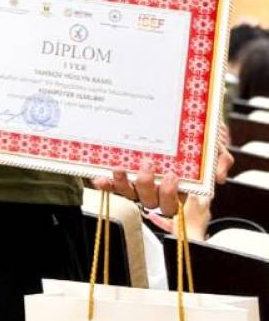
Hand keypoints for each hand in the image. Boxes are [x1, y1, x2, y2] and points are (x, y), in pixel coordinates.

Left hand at [93, 124, 232, 217]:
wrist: (182, 119)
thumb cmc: (200, 137)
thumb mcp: (214, 145)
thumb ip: (221, 160)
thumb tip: (220, 177)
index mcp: (180, 187)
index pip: (173, 200)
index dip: (169, 194)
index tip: (171, 176)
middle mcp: (158, 188)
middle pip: (151, 201)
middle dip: (147, 187)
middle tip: (148, 166)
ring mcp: (140, 183)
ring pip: (130, 195)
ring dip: (123, 184)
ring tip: (121, 168)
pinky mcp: (126, 174)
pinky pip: (114, 185)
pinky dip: (107, 183)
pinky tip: (100, 178)